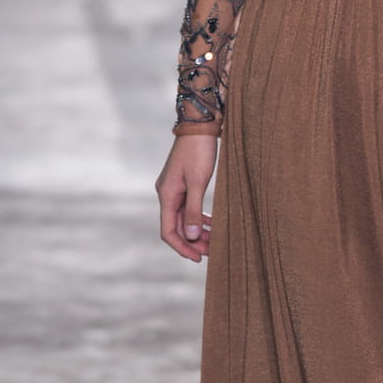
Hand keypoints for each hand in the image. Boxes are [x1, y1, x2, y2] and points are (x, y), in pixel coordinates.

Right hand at [157, 134, 218, 261]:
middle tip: (212, 253)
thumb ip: (194, 210)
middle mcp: (166, 194)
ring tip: (216, 242)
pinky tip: (213, 225)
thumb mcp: (198, 182)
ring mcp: (174, 189)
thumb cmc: (200, 151)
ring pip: (184, 218)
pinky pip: (189, 207)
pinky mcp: (183, 183)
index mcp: (166, 195)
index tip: (198, 258)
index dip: (182, 247)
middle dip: (193, 242)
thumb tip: (192, 236)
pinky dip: (200, 218)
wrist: (200, 124)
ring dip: (198, 231)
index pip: (168, 231)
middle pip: (177, 227)